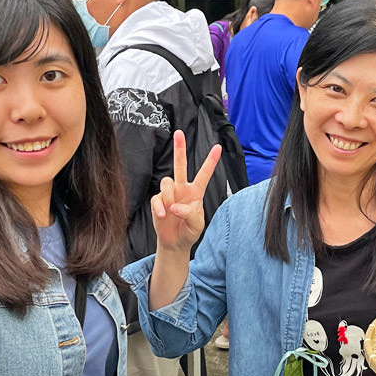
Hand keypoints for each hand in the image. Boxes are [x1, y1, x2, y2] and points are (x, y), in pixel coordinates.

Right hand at [151, 130, 220, 252]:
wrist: (175, 242)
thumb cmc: (189, 231)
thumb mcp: (197, 224)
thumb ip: (190, 214)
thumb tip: (175, 206)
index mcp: (196, 192)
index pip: (204, 174)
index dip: (211, 161)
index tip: (218, 147)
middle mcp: (182, 189)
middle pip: (180, 165)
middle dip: (179, 149)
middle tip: (179, 133)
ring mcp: (169, 194)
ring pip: (166, 182)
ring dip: (168, 196)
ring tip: (170, 211)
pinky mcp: (158, 201)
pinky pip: (156, 198)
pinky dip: (159, 207)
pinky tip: (163, 216)